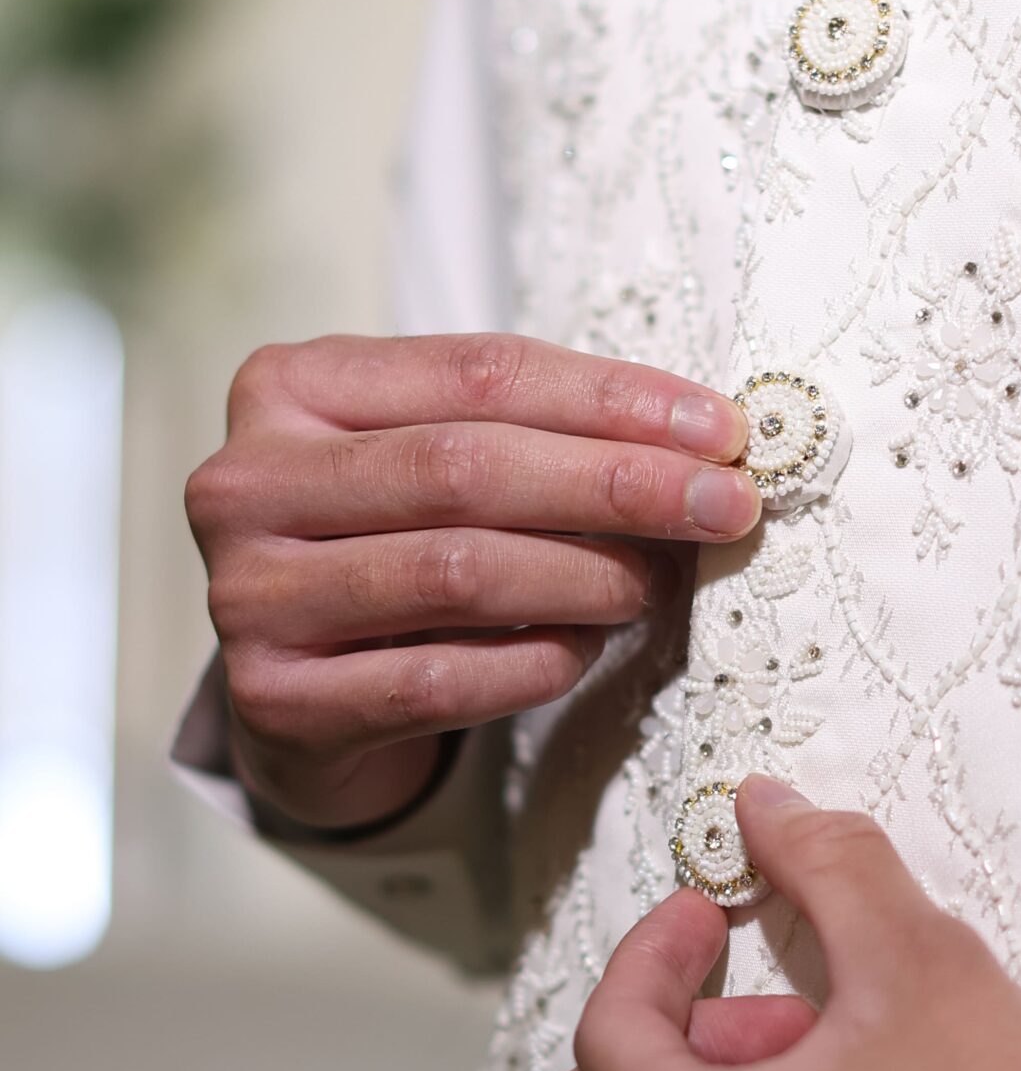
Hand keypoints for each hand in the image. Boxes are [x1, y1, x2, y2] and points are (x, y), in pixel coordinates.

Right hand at [184, 332, 756, 828]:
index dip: (612, 399)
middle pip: (465, 467)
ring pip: (455, 572)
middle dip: (616, 485)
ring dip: (585, 578)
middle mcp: (247, 480)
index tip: (720, 430)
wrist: (296, 689)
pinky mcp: (274, 699)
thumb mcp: (436, 459)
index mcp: (290, 384)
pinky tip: (588, 652)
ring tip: (654, 583)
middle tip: (725, 507)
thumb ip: (534, 434)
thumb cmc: (390, 543)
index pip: (479, 372)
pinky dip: (536, 663)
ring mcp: (249, 593)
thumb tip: (702, 446)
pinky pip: (437, 680)